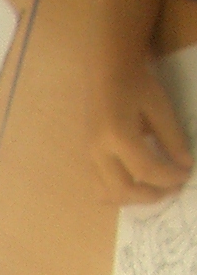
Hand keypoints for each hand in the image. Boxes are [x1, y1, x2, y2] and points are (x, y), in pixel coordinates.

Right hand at [92, 56, 192, 202]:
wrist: (106, 74)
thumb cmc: (136, 85)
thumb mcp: (161, 107)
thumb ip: (173, 138)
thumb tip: (185, 164)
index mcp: (118, 136)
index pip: (147, 169)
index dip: (170, 177)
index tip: (186, 175)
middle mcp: (99, 152)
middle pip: (124, 190)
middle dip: (152, 195)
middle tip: (172, 189)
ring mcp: (89, 158)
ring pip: (108, 195)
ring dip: (134, 199)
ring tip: (155, 189)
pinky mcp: (88, 160)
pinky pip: (101, 188)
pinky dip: (121, 192)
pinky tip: (138, 182)